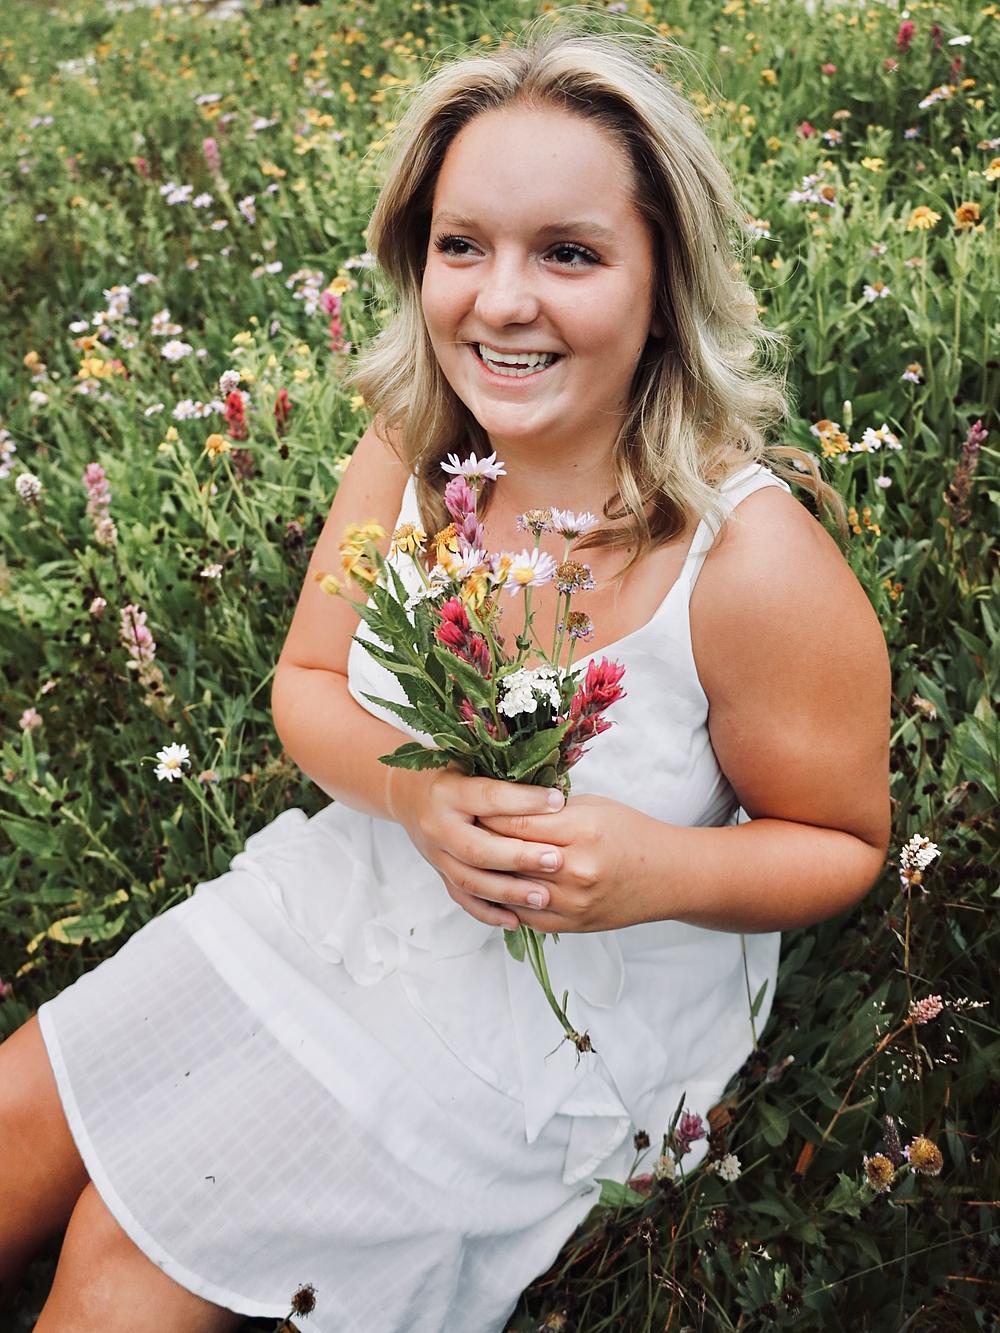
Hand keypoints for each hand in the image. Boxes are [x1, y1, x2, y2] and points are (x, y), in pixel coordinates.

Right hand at [390, 765, 569, 928]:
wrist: (409, 796)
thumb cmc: (453, 775)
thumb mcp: (472, 763)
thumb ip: (505, 776)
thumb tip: (553, 792)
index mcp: (448, 792)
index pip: (488, 798)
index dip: (524, 801)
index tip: (557, 803)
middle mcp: (438, 826)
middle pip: (477, 848)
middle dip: (519, 857)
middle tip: (556, 860)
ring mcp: (436, 855)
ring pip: (470, 880)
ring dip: (508, 892)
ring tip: (543, 897)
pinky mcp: (440, 874)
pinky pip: (463, 899)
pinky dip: (489, 913)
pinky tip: (516, 920)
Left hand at [477, 793, 651, 933]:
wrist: (668, 876)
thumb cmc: (631, 833)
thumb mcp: (593, 806)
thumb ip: (549, 809)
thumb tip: (504, 804)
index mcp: (581, 832)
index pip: (517, 822)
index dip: (487, 813)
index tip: (468, 804)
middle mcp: (575, 870)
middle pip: (509, 855)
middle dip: (480, 840)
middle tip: (459, 827)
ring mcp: (572, 903)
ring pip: (510, 888)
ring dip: (487, 873)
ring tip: (467, 856)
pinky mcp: (570, 925)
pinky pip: (523, 916)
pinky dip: (503, 901)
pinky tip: (489, 886)